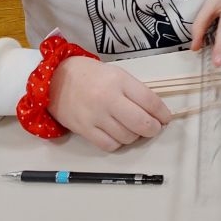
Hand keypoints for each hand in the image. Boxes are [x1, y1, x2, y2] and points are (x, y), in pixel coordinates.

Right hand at [47, 57, 171, 151]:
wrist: (55, 79)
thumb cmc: (91, 76)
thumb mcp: (117, 74)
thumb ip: (135, 91)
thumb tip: (155, 112)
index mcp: (120, 81)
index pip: (151, 101)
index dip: (163, 113)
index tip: (165, 118)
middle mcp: (108, 99)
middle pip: (142, 123)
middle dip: (153, 129)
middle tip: (154, 128)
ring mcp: (95, 116)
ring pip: (127, 137)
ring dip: (135, 136)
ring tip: (132, 129)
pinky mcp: (84, 129)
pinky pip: (109, 145)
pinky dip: (118, 143)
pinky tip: (118, 135)